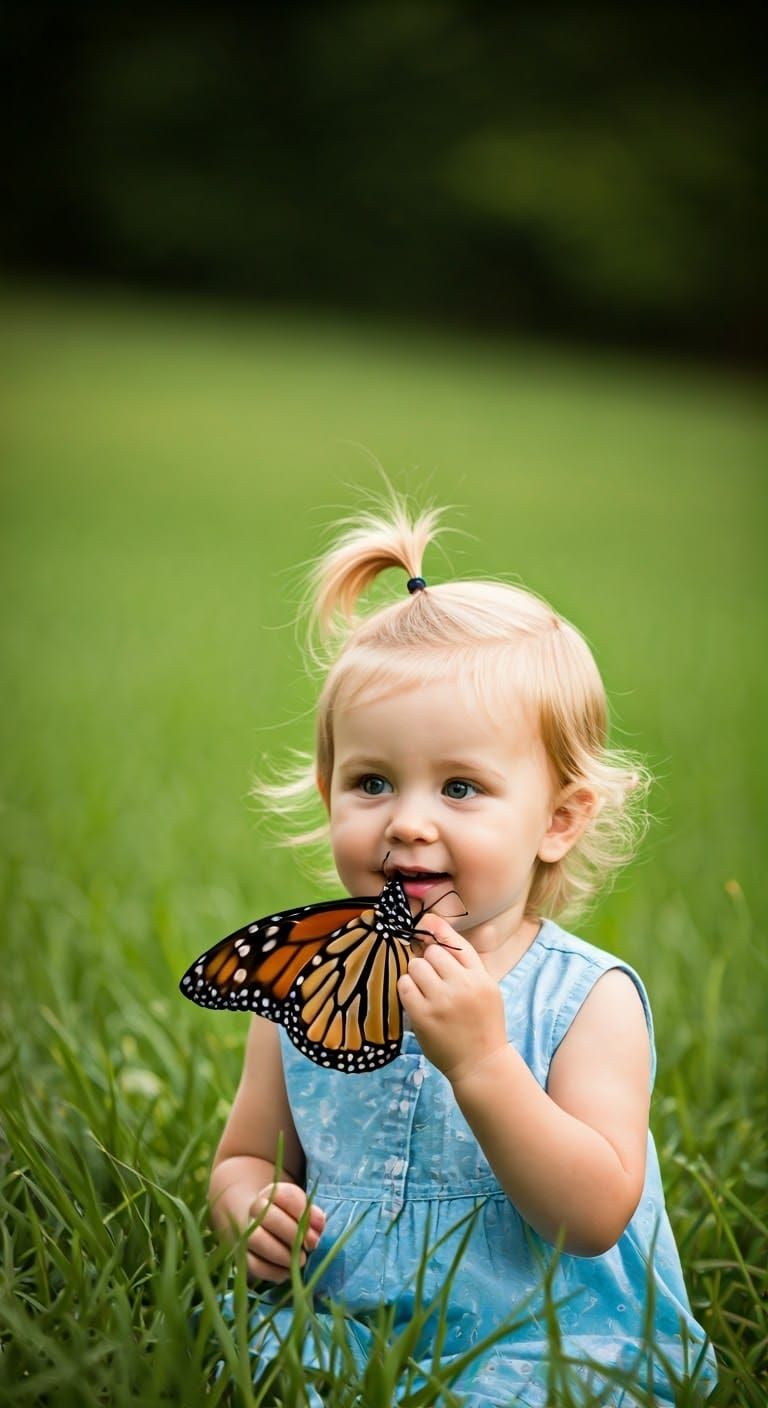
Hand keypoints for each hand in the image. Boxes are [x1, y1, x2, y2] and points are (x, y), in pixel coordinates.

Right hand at [246, 1181, 325, 1283]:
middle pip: (268, 1217)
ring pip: (256, 1239)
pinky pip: (253, 1264)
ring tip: (302, 1260)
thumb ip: (312, 1216)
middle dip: (292, 1233)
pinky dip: (273, 1271)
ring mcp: (246, 1232)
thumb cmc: (292, 1218)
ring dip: (282, 1253)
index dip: (302, 1211)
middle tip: (310, 1246)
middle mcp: (255, 1210)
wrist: (265, 1227)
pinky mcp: (244, 1256)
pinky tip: (288, 1272)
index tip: (320, 1226)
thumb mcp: (304, 1210)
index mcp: (272, 1193)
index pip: (283, 1195)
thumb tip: (320, 1226)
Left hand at [398, 917, 507, 1083]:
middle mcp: (463, 986)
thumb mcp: (487, 989)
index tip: (426, 922)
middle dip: (429, 960)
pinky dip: (407, 988)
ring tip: (425, 989)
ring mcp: (442, 1001)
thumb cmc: (482, 1024)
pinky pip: (404, 986)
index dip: (438, 929)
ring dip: (416, 974)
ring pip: (416, 966)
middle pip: (433, 952)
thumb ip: (468, 963)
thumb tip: (438, 930)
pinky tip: (416, 999)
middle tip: (432, 976)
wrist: (480, 1064)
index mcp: (480, 978)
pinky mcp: (423, 1016)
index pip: (457, 943)